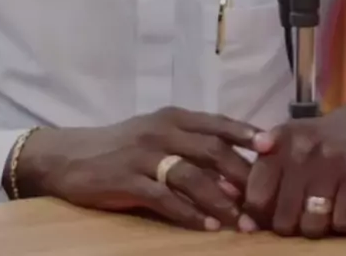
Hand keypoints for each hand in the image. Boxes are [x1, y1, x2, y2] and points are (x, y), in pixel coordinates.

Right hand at [12, 107, 256, 230]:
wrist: (71, 156)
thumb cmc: (122, 147)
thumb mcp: (157, 136)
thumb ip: (191, 145)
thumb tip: (234, 169)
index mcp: (172, 117)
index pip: (217, 122)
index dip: (246, 134)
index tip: (274, 147)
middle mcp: (161, 130)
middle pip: (211, 149)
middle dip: (241, 175)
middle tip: (265, 201)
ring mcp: (144, 154)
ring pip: (192, 175)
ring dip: (220, 200)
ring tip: (242, 223)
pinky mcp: (128, 180)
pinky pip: (165, 198)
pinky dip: (189, 214)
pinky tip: (207, 229)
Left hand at [243, 99, 345, 237]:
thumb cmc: (323, 137)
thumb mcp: (288, 140)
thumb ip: (263, 168)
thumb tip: (235, 205)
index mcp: (278, 143)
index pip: (257, 196)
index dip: (260, 217)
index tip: (267, 220)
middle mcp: (300, 150)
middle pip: (283, 218)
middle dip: (290, 227)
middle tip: (299, 218)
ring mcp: (330, 161)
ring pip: (312, 225)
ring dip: (317, 228)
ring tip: (322, 214)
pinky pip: (342, 222)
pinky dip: (342, 224)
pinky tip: (343, 208)